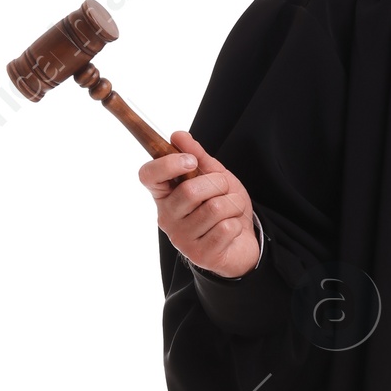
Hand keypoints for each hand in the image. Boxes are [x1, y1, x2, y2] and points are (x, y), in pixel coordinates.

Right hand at [140, 129, 260, 277]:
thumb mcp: (213, 176)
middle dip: (218, 184)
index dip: (168, 165)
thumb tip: (178, 135)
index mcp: (164, 195)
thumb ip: (197, 156)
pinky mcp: (200, 255)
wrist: (242, 241)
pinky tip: (232, 230)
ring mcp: (181, 238)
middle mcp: (166, 217)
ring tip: (231, 211)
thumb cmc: (223, 206)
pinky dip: (237, 224)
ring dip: (232, 205)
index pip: (148, 175)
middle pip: (190, 191)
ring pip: (214, 209)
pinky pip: (226, 228)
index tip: (191, 161)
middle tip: (224, 189)